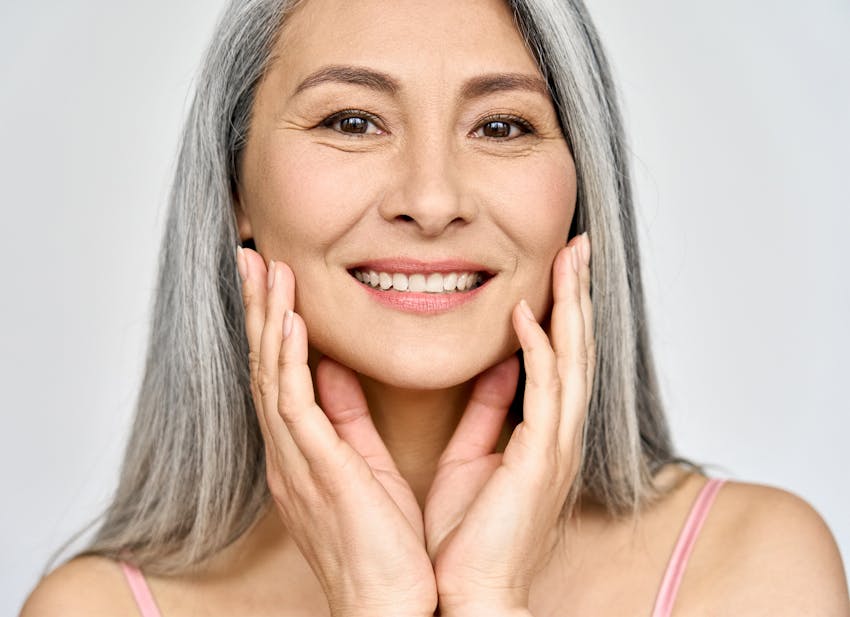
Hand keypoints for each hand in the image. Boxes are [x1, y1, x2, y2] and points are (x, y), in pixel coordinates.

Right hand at [237, 248, 436, 616]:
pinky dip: (289, 358)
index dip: (273, 326)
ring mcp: (295, 460)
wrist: (390, 602)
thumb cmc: (383, 543)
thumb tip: (337, 370)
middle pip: (264, 366)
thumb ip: (348, 416)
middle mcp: (288, 452)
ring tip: (265, 270)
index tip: (273, 283)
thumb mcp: (364, 464)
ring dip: (268, 320)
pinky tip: (289, 322)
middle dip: (257, 310)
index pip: (279, 375)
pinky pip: (293, 404)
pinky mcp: (315, 469)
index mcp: (301, 451)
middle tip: (251, 259)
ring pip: (271, 376)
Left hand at [424, 234, 593, 615]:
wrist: (468, 597)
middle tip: (578, 245)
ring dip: (571, 307)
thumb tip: (492, 368)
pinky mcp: (541, 461)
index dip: (562, 310)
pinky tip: (528, 315)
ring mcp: (555, 448)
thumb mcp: (470, 458)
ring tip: (570, 259)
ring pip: (573, 361)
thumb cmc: (467, 539)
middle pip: (577, 349)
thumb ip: (485, 412)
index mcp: (542, 436)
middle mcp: (558, 436)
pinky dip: (541, 350)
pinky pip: (546, 393)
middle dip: (578, 295)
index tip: (557, 268)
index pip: (559, 358)